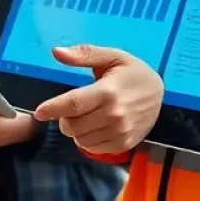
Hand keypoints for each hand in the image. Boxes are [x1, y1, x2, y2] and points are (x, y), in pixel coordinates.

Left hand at [34, 45, 164, 154]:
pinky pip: (93, 148)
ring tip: (86, 116)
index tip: (38, 112)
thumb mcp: (112, 56)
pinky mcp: (124, 144)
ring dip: (76, 130)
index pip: (73, 104)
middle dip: (63, 118)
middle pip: (73, 125)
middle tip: (71, 108)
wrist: (161, 93)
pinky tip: (96, 126)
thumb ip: (84, 54)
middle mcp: (114, 115)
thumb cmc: (132, 72)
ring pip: (80, 139)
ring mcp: (120, 132)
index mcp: (107, 91)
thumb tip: (56, 52)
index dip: (52, 109)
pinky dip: (88, 139)